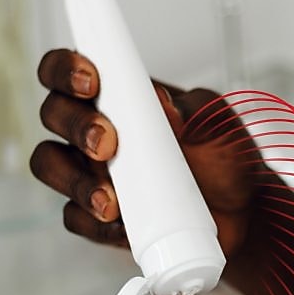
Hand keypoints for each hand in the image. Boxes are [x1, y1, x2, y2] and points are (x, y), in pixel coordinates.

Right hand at [30, 49, 261, 257]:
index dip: (66, 68)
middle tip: (107, 143)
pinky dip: (94, 222)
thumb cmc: (222, 155)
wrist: (242, 211)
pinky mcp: (95, 214)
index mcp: (116, 94)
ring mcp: (90, 172)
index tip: (91, 80)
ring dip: (75, 180)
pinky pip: (75, 217)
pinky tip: (122, 225)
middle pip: (53, 114)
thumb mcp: (216, 122)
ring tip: (111, 199)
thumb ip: (190, 110)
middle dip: (75, 124)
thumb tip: (163, 104)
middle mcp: (93, 128)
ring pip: (51, 165)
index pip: (69, 69)